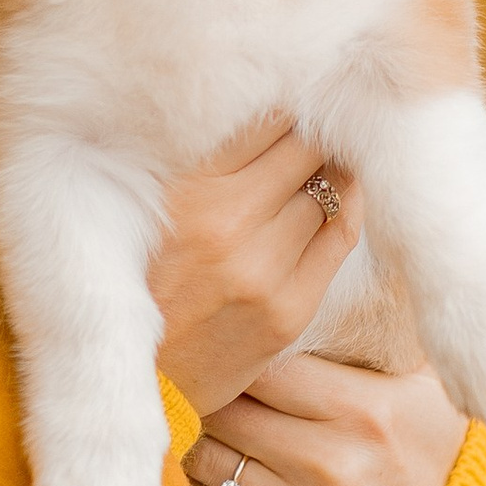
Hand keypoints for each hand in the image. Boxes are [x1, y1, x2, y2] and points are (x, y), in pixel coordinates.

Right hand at [150, 118, 359, 418]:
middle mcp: (223, 225)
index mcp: (180, 194)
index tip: (288, 100)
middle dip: (311, 129)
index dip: (281, 105)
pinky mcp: (290, 309)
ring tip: (324, 158)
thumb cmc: (138, 285)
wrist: (140, 385)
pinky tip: (342, 194)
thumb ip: (195, 164)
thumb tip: (263, 111)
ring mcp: (262, 270)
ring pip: (327, 186)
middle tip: (315, 122)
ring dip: (330, 167)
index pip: (258, 120)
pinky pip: (341, 234)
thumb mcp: (142, 212)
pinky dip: (347, 206)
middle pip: (301, 146)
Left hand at [187, 359, 465, 485]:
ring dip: (202, 444)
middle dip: (213, 398)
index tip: (232, 356)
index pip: (266, 366)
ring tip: (205, 431)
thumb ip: (375, 339)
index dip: (243, 358)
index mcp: (368, 411)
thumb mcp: (422, 390)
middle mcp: (337, 465)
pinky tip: (213, 478)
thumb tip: (319, 283)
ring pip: (214, 462)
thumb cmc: (427, 457)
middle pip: (231, 412)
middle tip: (201, 390)